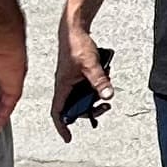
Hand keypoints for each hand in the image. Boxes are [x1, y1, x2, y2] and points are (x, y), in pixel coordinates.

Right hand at [51, 21, 113, 143]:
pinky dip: (96, 85)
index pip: (58, 112)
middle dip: (90, 110)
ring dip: (95, 96)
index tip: (69, 137)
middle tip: (104, 108)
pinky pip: (87, 86)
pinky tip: (106, 77)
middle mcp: (65, 86)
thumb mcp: (91, 64)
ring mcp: (72, 80)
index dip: (62, 126)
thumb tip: (108, 96)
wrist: (75, 28)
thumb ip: (100, 81)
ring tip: (107, 90)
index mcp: (62, 86)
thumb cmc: (76, 45)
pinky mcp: (78, 74)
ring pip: (83, 96)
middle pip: (75, 107)